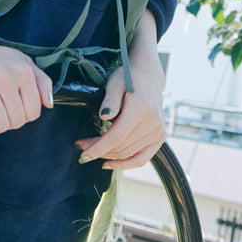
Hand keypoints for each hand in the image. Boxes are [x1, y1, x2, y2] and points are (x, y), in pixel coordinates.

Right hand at [0, 36, 52, 138]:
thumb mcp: (22, 61)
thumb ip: (42, 81)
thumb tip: (50, 104)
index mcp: (23, 71)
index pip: (34, 111)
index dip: (25, 117)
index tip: (16, 111)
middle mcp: (7, 77)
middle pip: (17, 120)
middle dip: (10, 124)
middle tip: (1, 115)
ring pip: (0, 124)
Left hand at [75, 55, 167, 170]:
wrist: (149, 77)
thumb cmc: (129, 77)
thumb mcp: (115, 83)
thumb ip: (110, 100)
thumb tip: (104, 116)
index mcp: (142, 109)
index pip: (116, 136)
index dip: (98, 147)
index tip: (83, 153)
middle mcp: (153, 123)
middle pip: (120, 146)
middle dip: (98, 150)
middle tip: (81, 146)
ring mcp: (158, 132)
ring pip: (127, 153)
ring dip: (108, 155)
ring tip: (92, 149)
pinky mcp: (160, 138)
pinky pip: (141, 159)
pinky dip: (125, 164)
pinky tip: (109, 163)